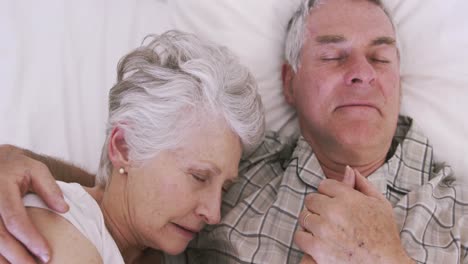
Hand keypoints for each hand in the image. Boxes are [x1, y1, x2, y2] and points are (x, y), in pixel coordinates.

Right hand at [0, 145, 68, 262]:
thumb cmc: (18, 167)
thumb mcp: (36, 170)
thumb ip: (50, 188)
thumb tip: (64, 209)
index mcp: (1, 190)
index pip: (15, 220)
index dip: (30, 239)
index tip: (47, 254)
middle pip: (0, 237)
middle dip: (18, 256)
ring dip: (7, 260)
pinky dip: (0, 255)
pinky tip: (12, 263)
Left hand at [295, 167, 412, 263]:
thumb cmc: (384, 235)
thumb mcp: (380, 204)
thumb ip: (363, 184)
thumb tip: (348, 169)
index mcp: (348, 197)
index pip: (324, 185)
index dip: (329, 194)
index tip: (334, 204)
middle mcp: (334, 210)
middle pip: (311, 199)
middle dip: (318, 207)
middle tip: (330, 219)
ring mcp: (323, 229)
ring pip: (304, 217)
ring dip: (312, 222)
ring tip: (325, 231)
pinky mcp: (317, 248)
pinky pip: (299, 236)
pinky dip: (305, 239)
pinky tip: (317, 241)